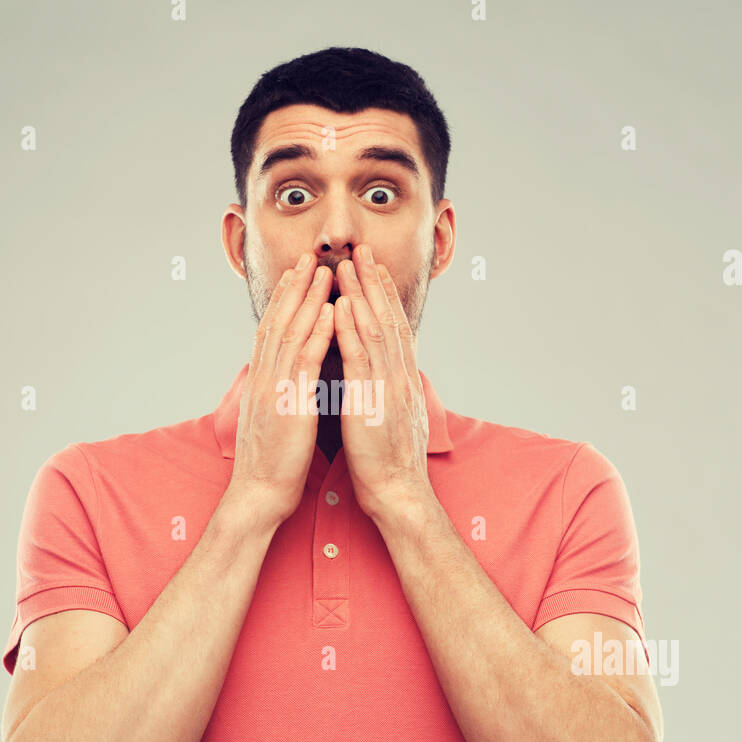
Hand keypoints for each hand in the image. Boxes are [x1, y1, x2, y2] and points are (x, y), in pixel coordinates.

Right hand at [228, 252, 334, 527]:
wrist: (259, 495)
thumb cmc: (272, 464)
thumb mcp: (273, 421)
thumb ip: (278, 395)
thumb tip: (286, 381)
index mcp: (262, 382)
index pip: (272, 331)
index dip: (284, 301)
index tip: (296, 274)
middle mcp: (264, 378)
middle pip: (279, 322)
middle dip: (294, 288)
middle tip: (308, 256)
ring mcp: (274, 389)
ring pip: (291, 333)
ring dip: (308, 299)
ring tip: (323, 270)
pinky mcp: (289, 404)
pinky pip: (305, 361)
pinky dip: (318, 332)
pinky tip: (330, 311)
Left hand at [332, 244, 435, 522]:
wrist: (398, 491)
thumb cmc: (390, 461)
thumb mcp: (393, 416)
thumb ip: (389, 390)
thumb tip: (387, 375)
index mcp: (402, 379)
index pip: (394, 328)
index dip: (384, 296)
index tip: (373, 269)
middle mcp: (399, 375)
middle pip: (387, 318)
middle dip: (373, 282)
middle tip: (361, 250)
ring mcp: (387, 386)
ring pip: (374, 329)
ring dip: (360, 294)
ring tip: (348, 264)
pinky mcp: (371, 400)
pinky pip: (359, 358)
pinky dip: (349, 330)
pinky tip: (339, 307)